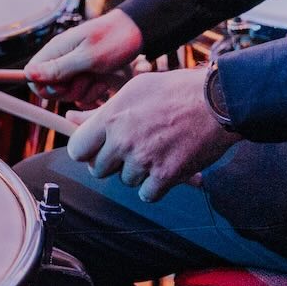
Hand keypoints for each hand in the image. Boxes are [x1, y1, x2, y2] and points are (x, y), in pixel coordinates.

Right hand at [26, 10, 142, 108]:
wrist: (138, 33)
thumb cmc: (114, 40)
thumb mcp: (87, 57)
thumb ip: (58, 68)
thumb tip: (28, 74)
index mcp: (56, 50)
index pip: (32, 75)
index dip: (44, 86)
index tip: (64, 85)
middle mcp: (61, 59)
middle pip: (50, 89)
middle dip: (68, 91)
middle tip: (86, 78)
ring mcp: (74, 68)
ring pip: (68, 94)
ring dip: (85, 91)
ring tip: (99, 77)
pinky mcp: (86, 75)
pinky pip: (82, 94)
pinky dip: (93, 92)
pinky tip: (104, 81)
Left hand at [66, 68, 237, 202]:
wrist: (217, 101)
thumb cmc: (175, 91)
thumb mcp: (133, 91)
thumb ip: (100, 112)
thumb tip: (70, 118)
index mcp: (111, 117)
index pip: (77, 149)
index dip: (86, 151)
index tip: (98, 149)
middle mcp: (123, 140)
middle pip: (99, 170)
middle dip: (113, 163)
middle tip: (132, 149)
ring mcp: (143, 159)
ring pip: (126, 180)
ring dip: (138, 172)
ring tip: (157, 150)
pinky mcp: (165, 176)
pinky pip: (147, 194)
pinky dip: (156, 185)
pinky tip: (166, 166)